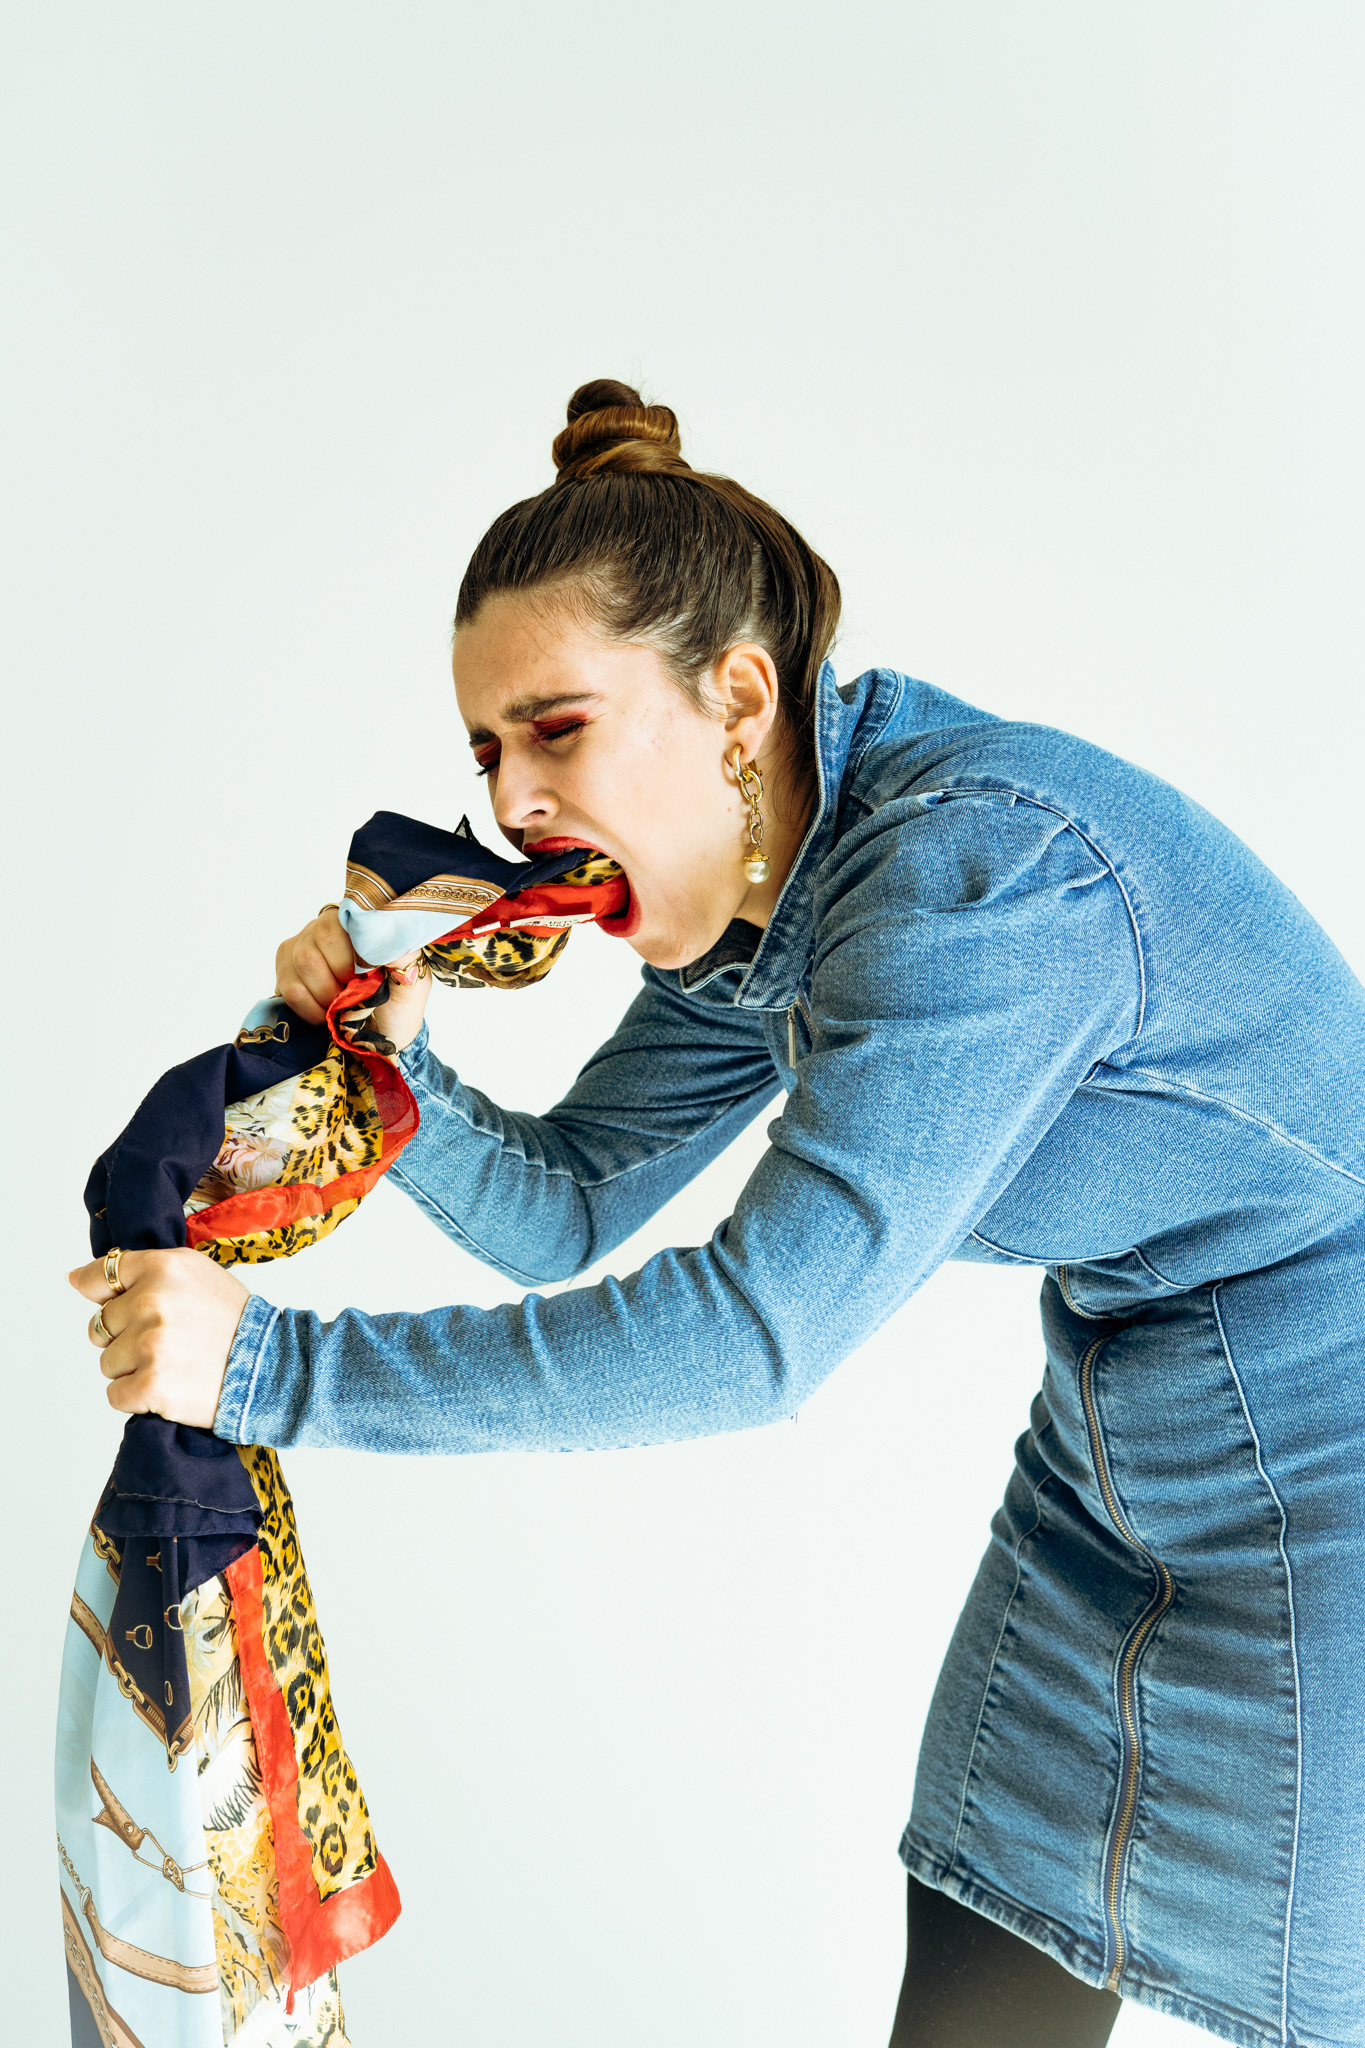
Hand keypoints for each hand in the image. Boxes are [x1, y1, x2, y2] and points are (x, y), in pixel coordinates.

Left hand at [70, 1249, 249, 1427]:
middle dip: (126, 1337)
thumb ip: (140, 1270)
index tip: (123, 1308)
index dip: (108, 1297)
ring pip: (107, 1363)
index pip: (101, 1276)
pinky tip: (171, 1386)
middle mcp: (152, 1302)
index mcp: (163, 1267)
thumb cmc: (234, 1321)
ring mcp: (150, 1345)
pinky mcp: (150, 1385)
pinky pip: (115, 1395)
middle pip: (99, 1326)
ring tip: (175, 1364)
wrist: (271, 1368)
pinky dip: (138, 1397)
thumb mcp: (195, 1275)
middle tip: (169, 1341)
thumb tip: (75, 1279)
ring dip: (133, 1369)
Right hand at [274, 907, 431, 1051]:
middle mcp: (327, 927)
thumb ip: (405, 953)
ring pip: (302, 960)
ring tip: (341, 1006)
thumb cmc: (397, 1008)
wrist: (378, 1042)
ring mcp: (301, 947)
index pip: (347, 917)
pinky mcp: (285, 973)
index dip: (355, 951)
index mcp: (360, 925)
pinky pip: (289, 986)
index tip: (368, 975)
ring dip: (325, 993)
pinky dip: (310, 1007)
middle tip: (354, 994)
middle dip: (339, 975)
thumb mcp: (414, 983)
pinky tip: (324, 1014)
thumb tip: (390, 929)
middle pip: (319, 935)